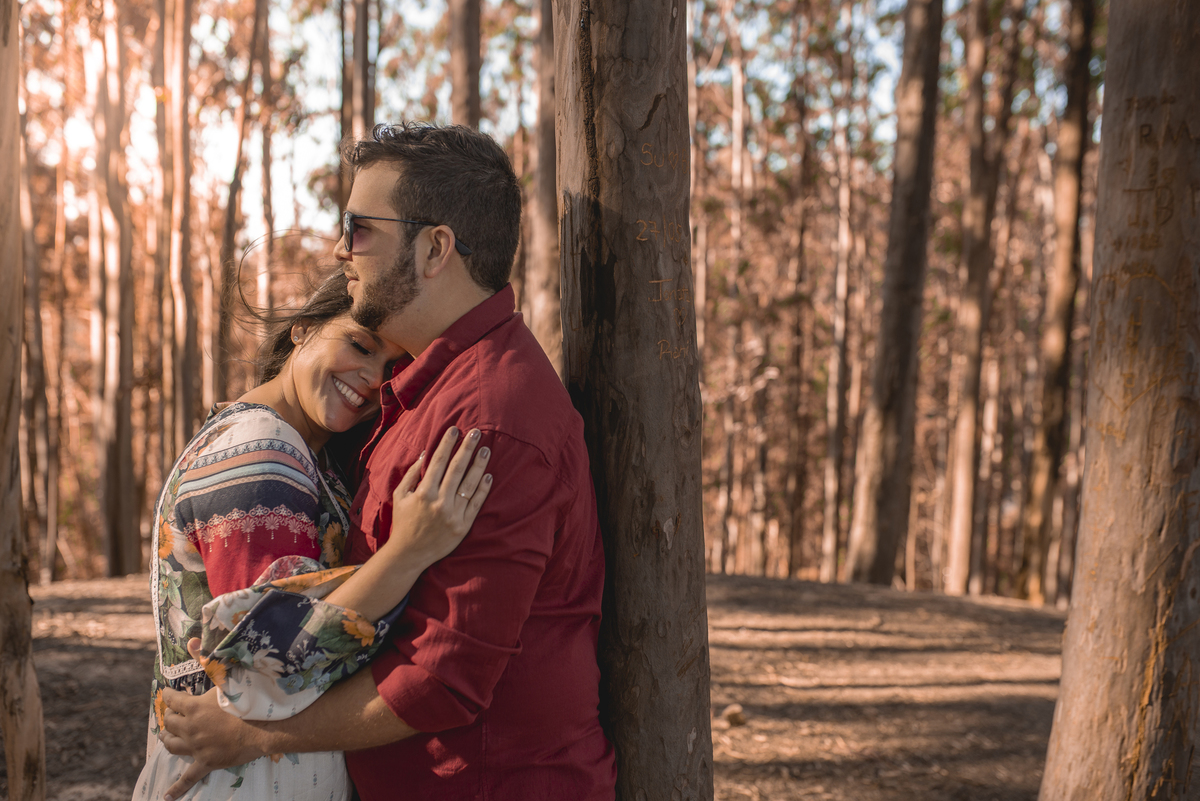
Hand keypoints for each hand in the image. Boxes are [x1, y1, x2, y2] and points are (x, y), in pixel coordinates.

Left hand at [158, 640, 264, 799]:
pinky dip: (177, 788)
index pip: (172, 700)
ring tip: (165, 738)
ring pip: (173, 746)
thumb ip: (208, 660)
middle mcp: (190, 728)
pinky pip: (188, 778)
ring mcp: (197, 748)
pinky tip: (167, 797)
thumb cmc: (248, 699)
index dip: (168, 696)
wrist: (264, 726)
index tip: (167, 693)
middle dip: (168, 718)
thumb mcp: (227, 676)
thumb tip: (192, 641)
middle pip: (170, 724)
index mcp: (193, 707)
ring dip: (168, 741)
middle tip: (169, 715)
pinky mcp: (206, 763)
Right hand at [385, 426, 492, 569]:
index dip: (447, 444)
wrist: (409, 554)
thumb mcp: (399, 497)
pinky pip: (476, 504)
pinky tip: (488, 475)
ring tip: (485, 450)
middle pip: (457, 469)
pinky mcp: (463, 526)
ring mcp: (453, 515)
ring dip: (479, 465)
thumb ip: (411, 475)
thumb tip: (423, 454)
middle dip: (466, 448)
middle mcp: (439, 502)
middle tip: (476, 432)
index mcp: (423, 493)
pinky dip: (483, 489)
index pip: (438, 462)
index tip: (454, 430)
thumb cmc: (403, 523)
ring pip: (469, 485)